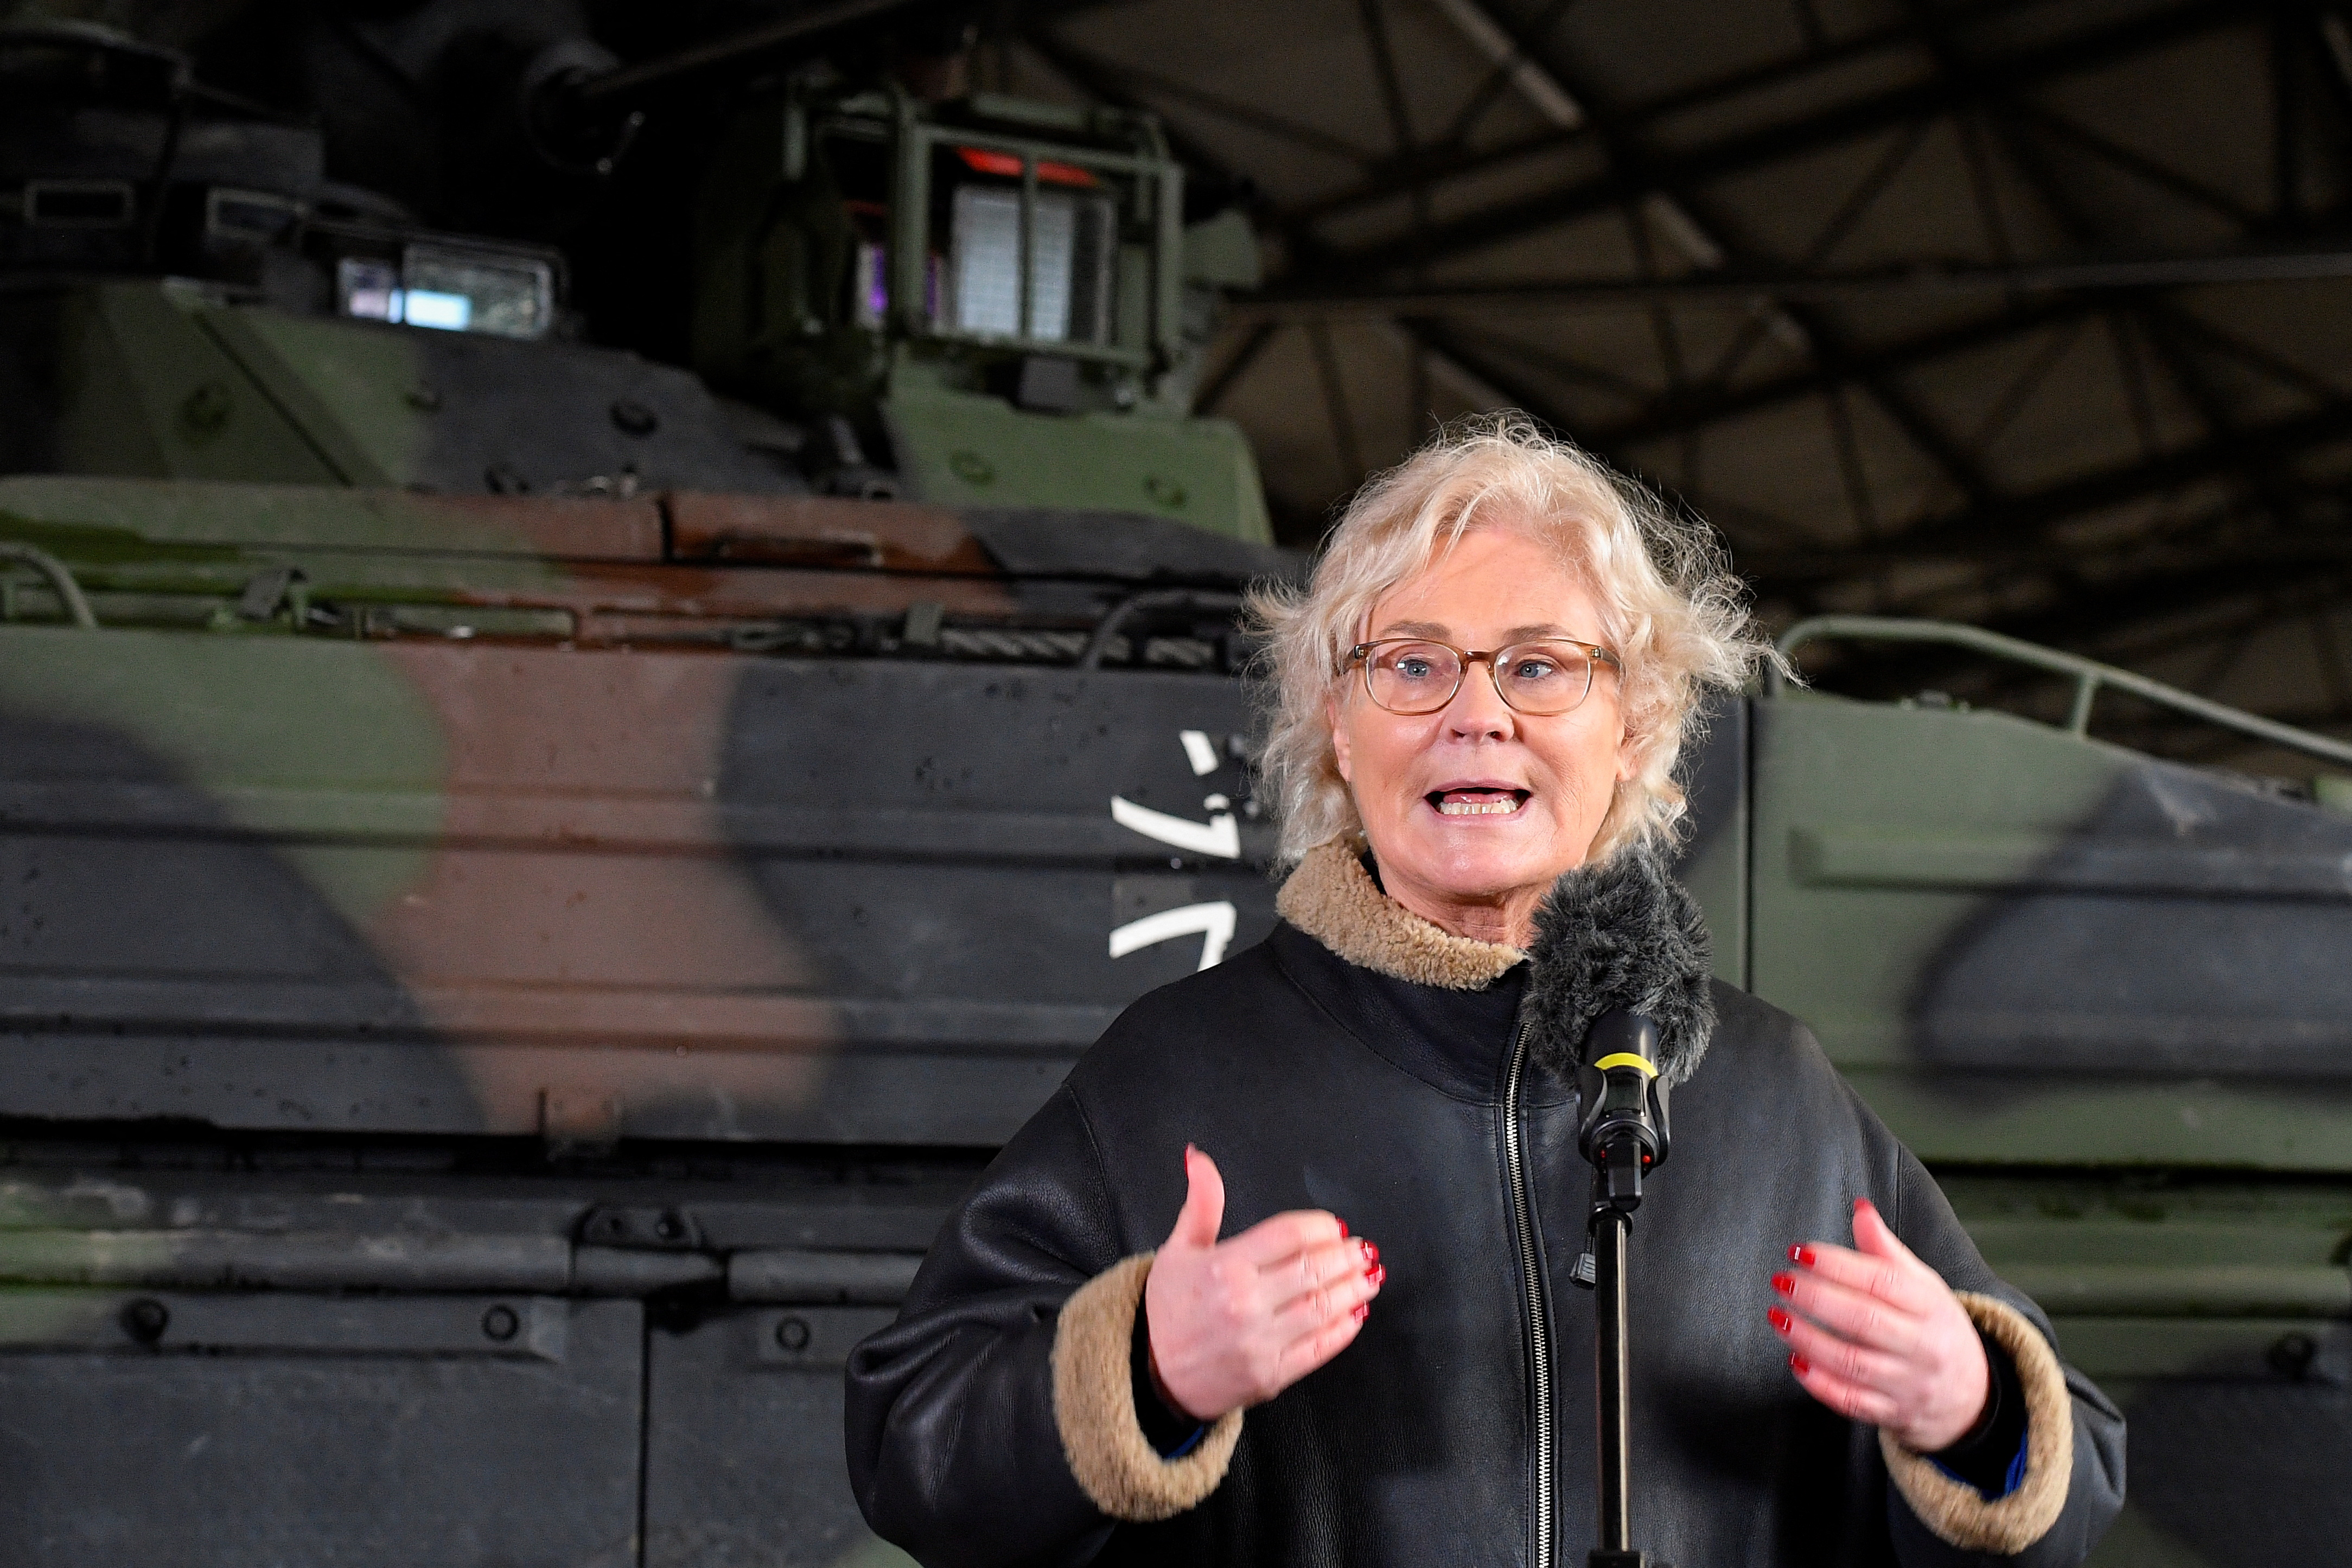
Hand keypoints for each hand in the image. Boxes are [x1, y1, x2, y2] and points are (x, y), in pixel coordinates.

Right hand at [1143, 1145, 1381, 1421]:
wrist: (1155, 1375)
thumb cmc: (1170, 1309)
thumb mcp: (1177, 1249)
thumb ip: (1201, 1203)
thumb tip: (1199, 1158)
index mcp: (1225, 1267)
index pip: (1289, 1235)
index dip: (1321, 1227)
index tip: (1335, 1226)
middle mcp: (1244, 1304)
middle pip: (1312, 1269)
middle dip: (1345, 1256)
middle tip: (1362, 1248)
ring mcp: (1260, 1342)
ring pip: (1322, 1307)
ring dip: (1354, 1288)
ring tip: (1369, 1275)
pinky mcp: (1271, 1375)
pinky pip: (1318, 1349)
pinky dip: (1343, 1330)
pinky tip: (1356, 1314)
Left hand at [1771, 1198, 1989, 1451]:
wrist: (1971, 1394)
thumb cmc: (1935, 1328)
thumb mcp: (1923, 1286)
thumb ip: (1887, 1251)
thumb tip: (1860, 1209)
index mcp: (1931, 1306)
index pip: (1882, 1281)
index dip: (1838, 1264)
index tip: (1801, 1251)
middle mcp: (1923, 1346)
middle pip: (1865, 1320)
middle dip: (1817, 1299)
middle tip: (1782, 1281)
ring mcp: (1908, 1384)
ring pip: (1853, 1363)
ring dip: (1809, 1339)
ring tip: (1778, 1317)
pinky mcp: (1893, 1414)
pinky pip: (1853, 1402)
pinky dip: (1820, 1384)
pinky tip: (1795, 1361)